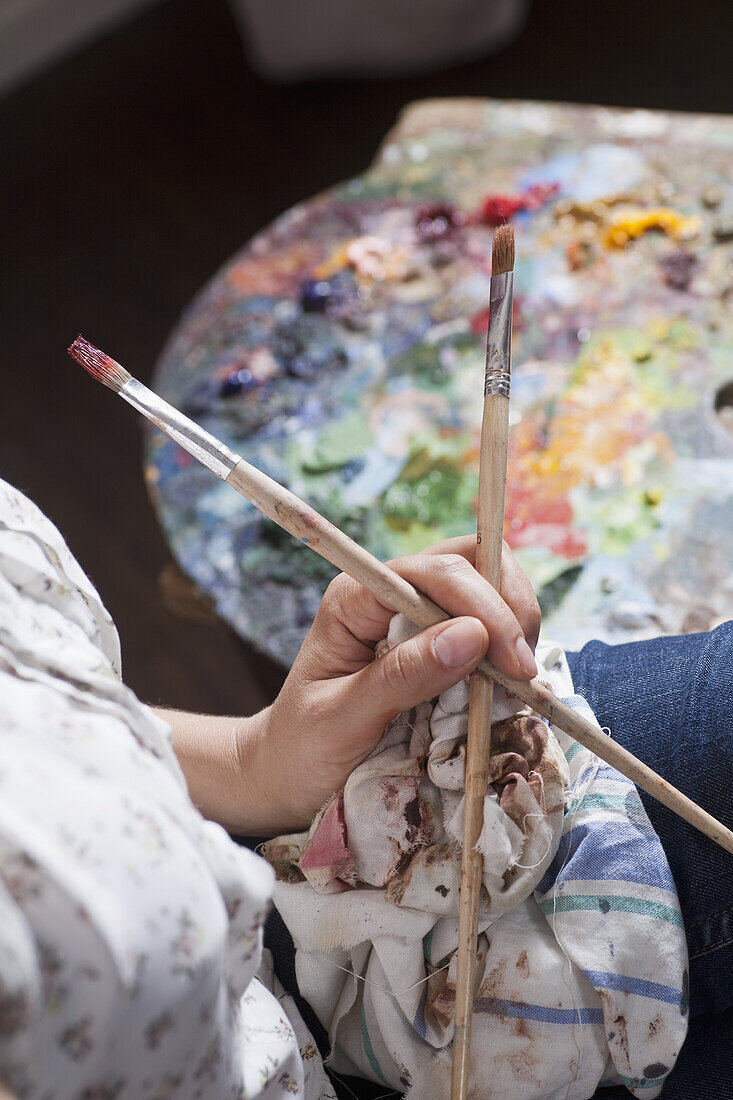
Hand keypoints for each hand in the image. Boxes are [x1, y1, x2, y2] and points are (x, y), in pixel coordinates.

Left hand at [246, 536, 540, 832]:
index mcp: (355, 598)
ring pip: (487, 580)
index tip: (515, 664)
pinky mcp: (434, 637)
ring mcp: (414, 611)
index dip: (484, 607)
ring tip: (520, 678)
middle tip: (524, 671)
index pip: (434, 572)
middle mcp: (388, 591)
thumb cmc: (303, 747)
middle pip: (469, 559)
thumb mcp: (344, 720)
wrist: (289, 771)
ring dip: (515, 621)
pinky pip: (486, 620)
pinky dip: (510, 644)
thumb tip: (471, 636)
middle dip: (508, 605)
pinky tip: (510, 682)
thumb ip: (403, 677)